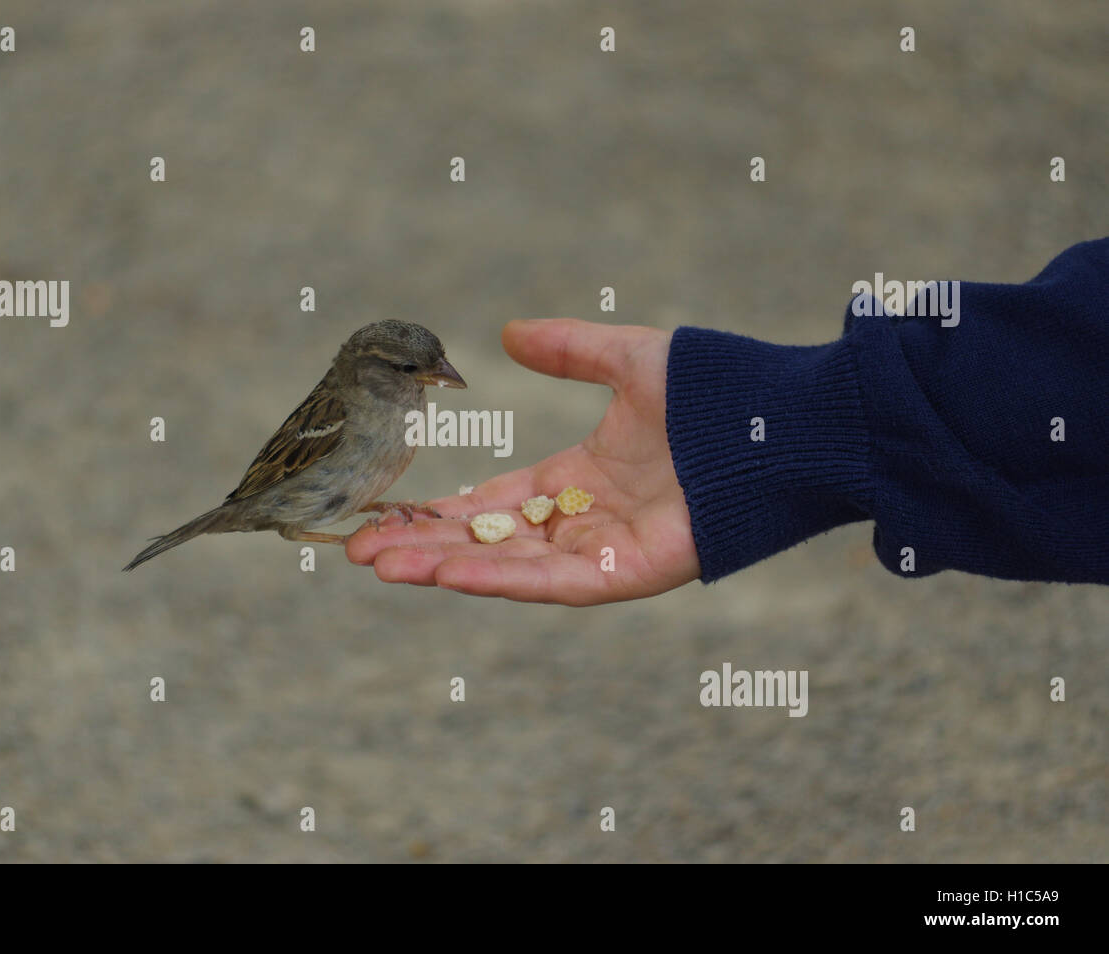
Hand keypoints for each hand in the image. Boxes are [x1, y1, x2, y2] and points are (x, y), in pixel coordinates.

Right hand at [346, 318, 700, 603]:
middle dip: (423, 546)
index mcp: (578, 479)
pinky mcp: (624, 574)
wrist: (775, 425)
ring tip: (379, 564)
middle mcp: (582, 522)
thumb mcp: (624, 359)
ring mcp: (601, 552)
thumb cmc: (711, 393)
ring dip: (442, 566)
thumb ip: (569, 349)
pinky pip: (550, 582)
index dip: (441, 510)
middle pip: (487, 541)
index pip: (495, 502)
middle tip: (359, 551)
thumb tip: (507, 334)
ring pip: (506, 566)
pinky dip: (497, 578)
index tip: (388, 513)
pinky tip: (446, 572)